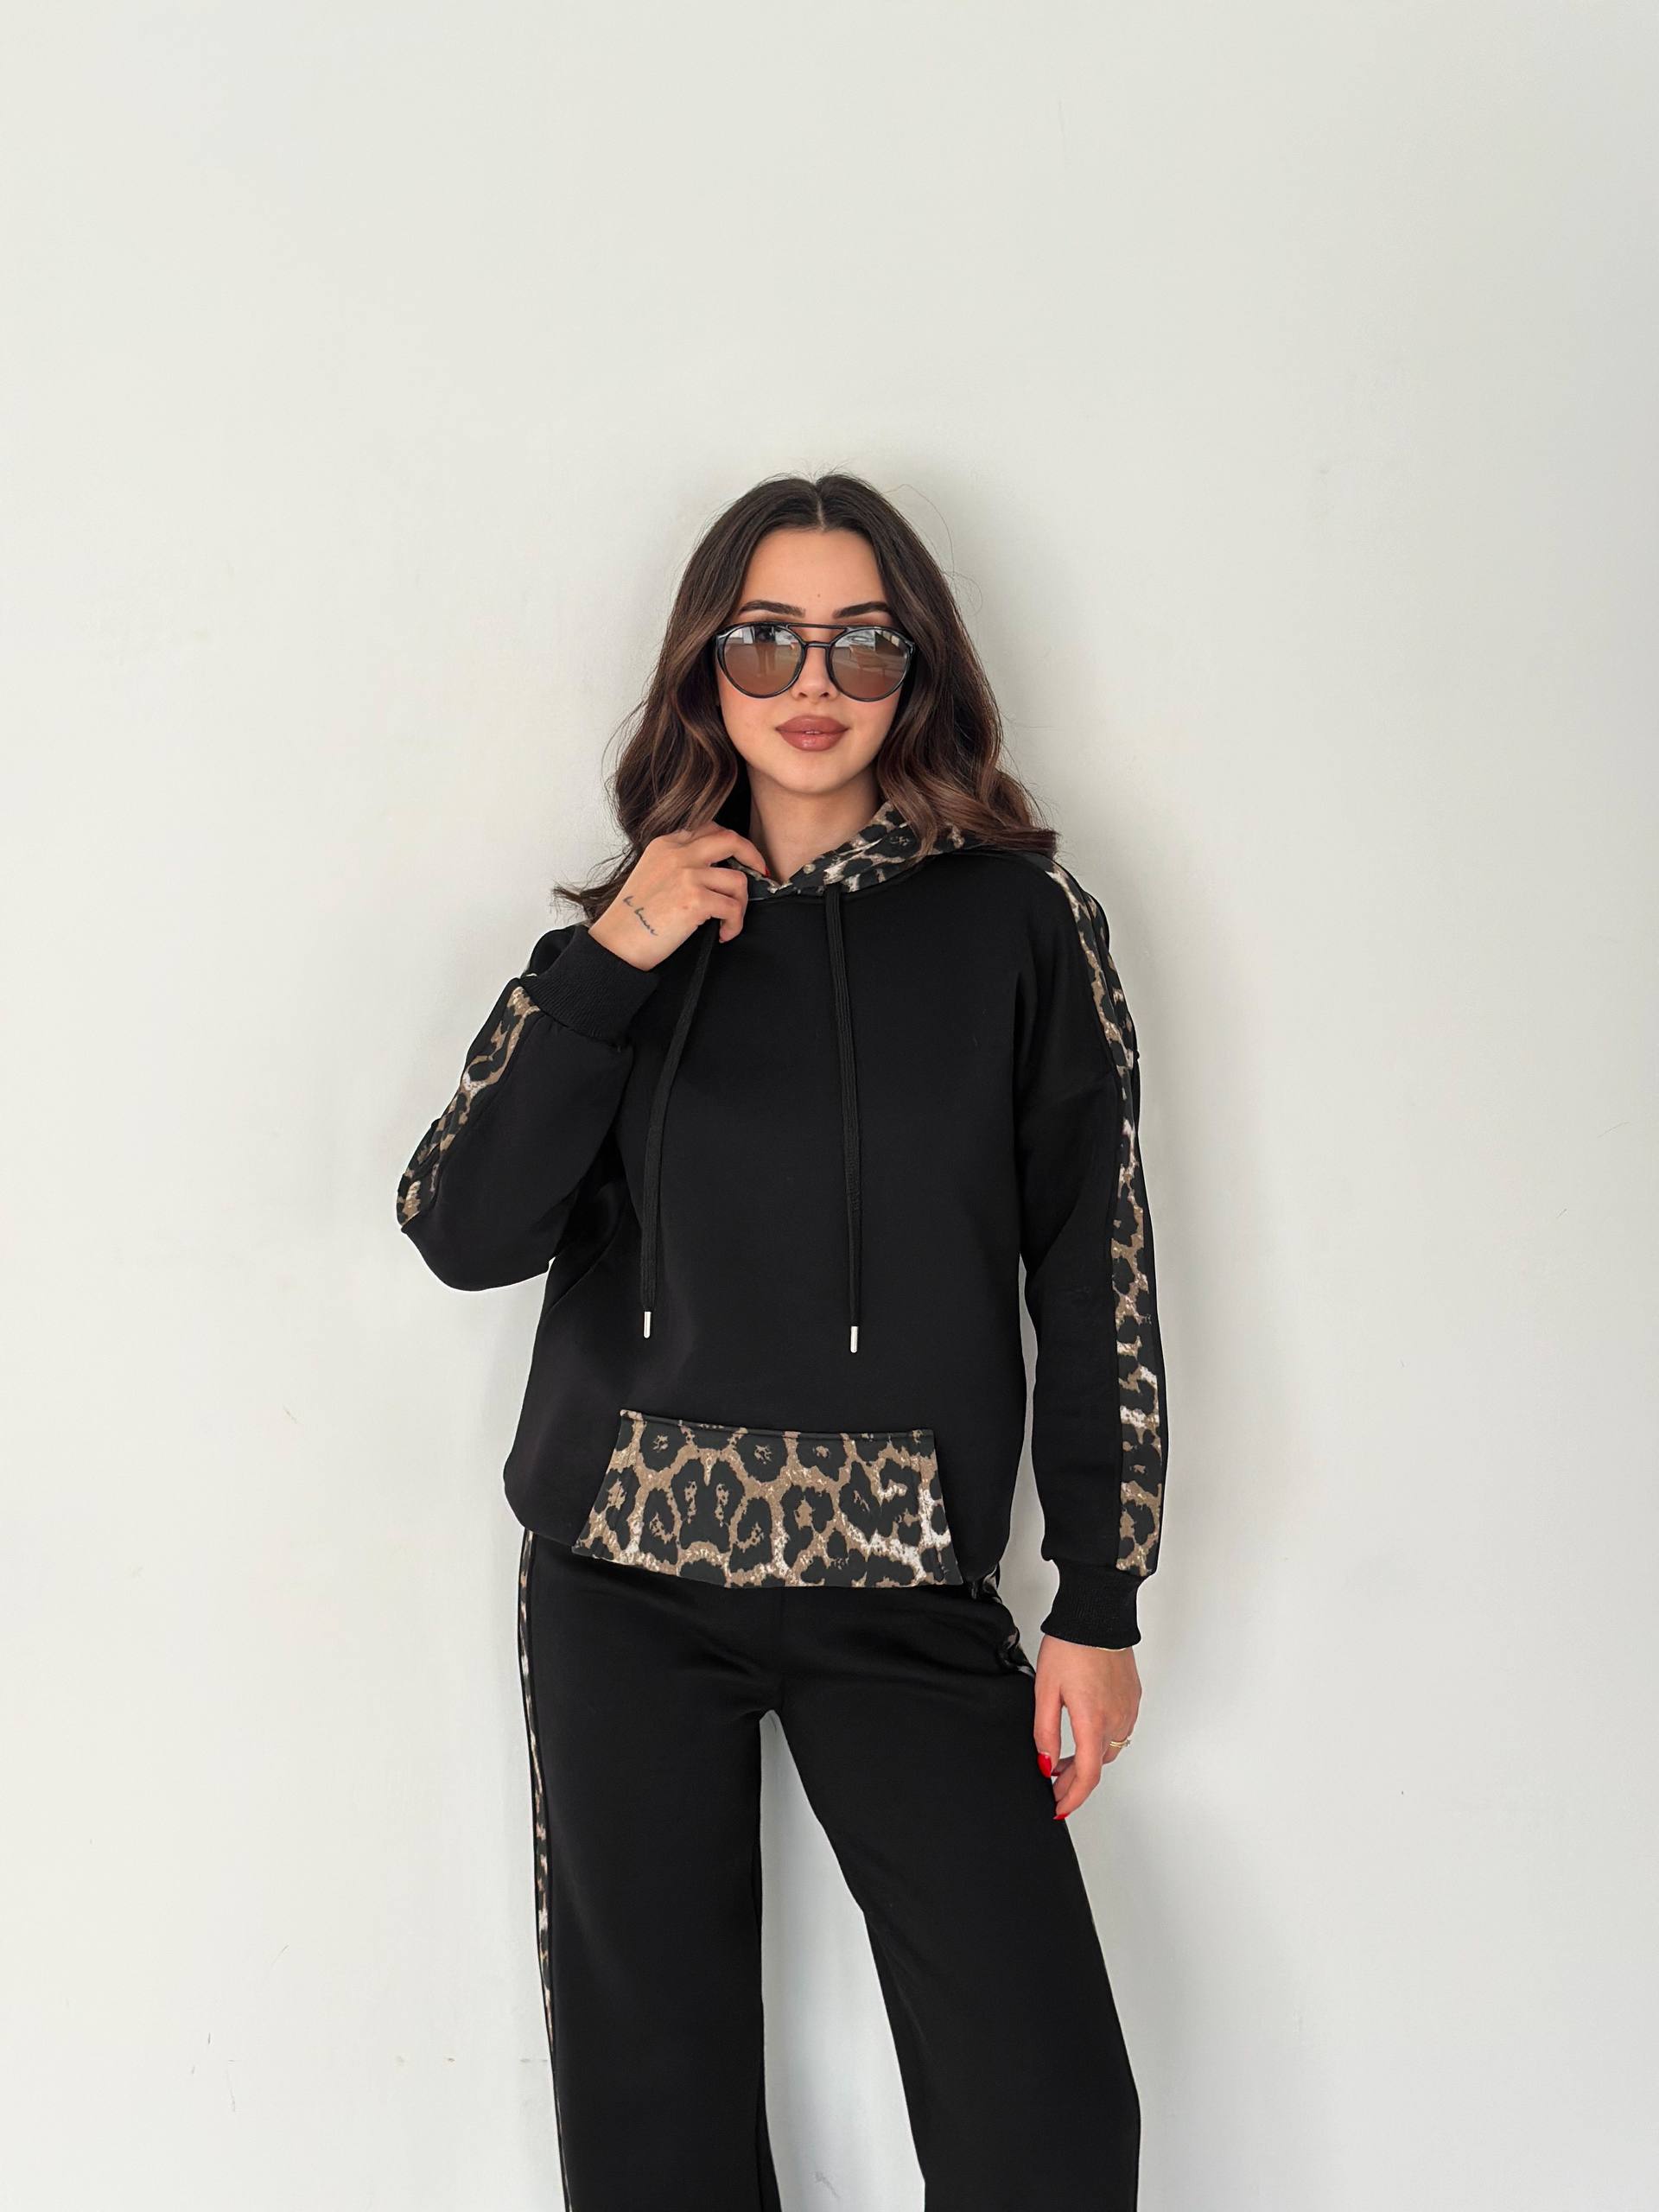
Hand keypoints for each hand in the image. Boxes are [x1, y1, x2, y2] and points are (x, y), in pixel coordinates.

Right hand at [588, 822, 773, 969]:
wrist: (617, 941)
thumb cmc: (633, 916)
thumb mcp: (650, 873)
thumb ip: (678, 862)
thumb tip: (715, 871)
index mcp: (666, 844)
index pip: (709, 829)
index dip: (732, 843)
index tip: (743, 859)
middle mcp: (678, 854)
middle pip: (730, 840)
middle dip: (753, 856)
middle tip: (760, 873)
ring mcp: (687, 875)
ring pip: (738, 880)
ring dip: (741, 904)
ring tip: (729, 920)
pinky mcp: (695, 900)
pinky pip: (733, 908)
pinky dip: (734, 925)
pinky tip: (724, 934)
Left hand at [1033, 1638, 1141, 1819]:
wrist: (1096, 1615)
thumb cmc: (1070, 1646)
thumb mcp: (1045, 1691)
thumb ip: (1044, 1731)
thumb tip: (1044, 1763)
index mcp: (1092, 1721)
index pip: (1087, 1776)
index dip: (1072, 1798)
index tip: (1059, 1807)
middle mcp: (1116, 1719)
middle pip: (1098, 1766)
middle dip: (1075, 1781)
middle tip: (1053, 1785)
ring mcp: (1128, 1709)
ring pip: (1109, 1750)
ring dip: (1088, 1760)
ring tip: (1062, 1760)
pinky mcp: (1133, 1698)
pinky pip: (1119, 1730)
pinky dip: (1100, 1740)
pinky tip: (1083, 1733)